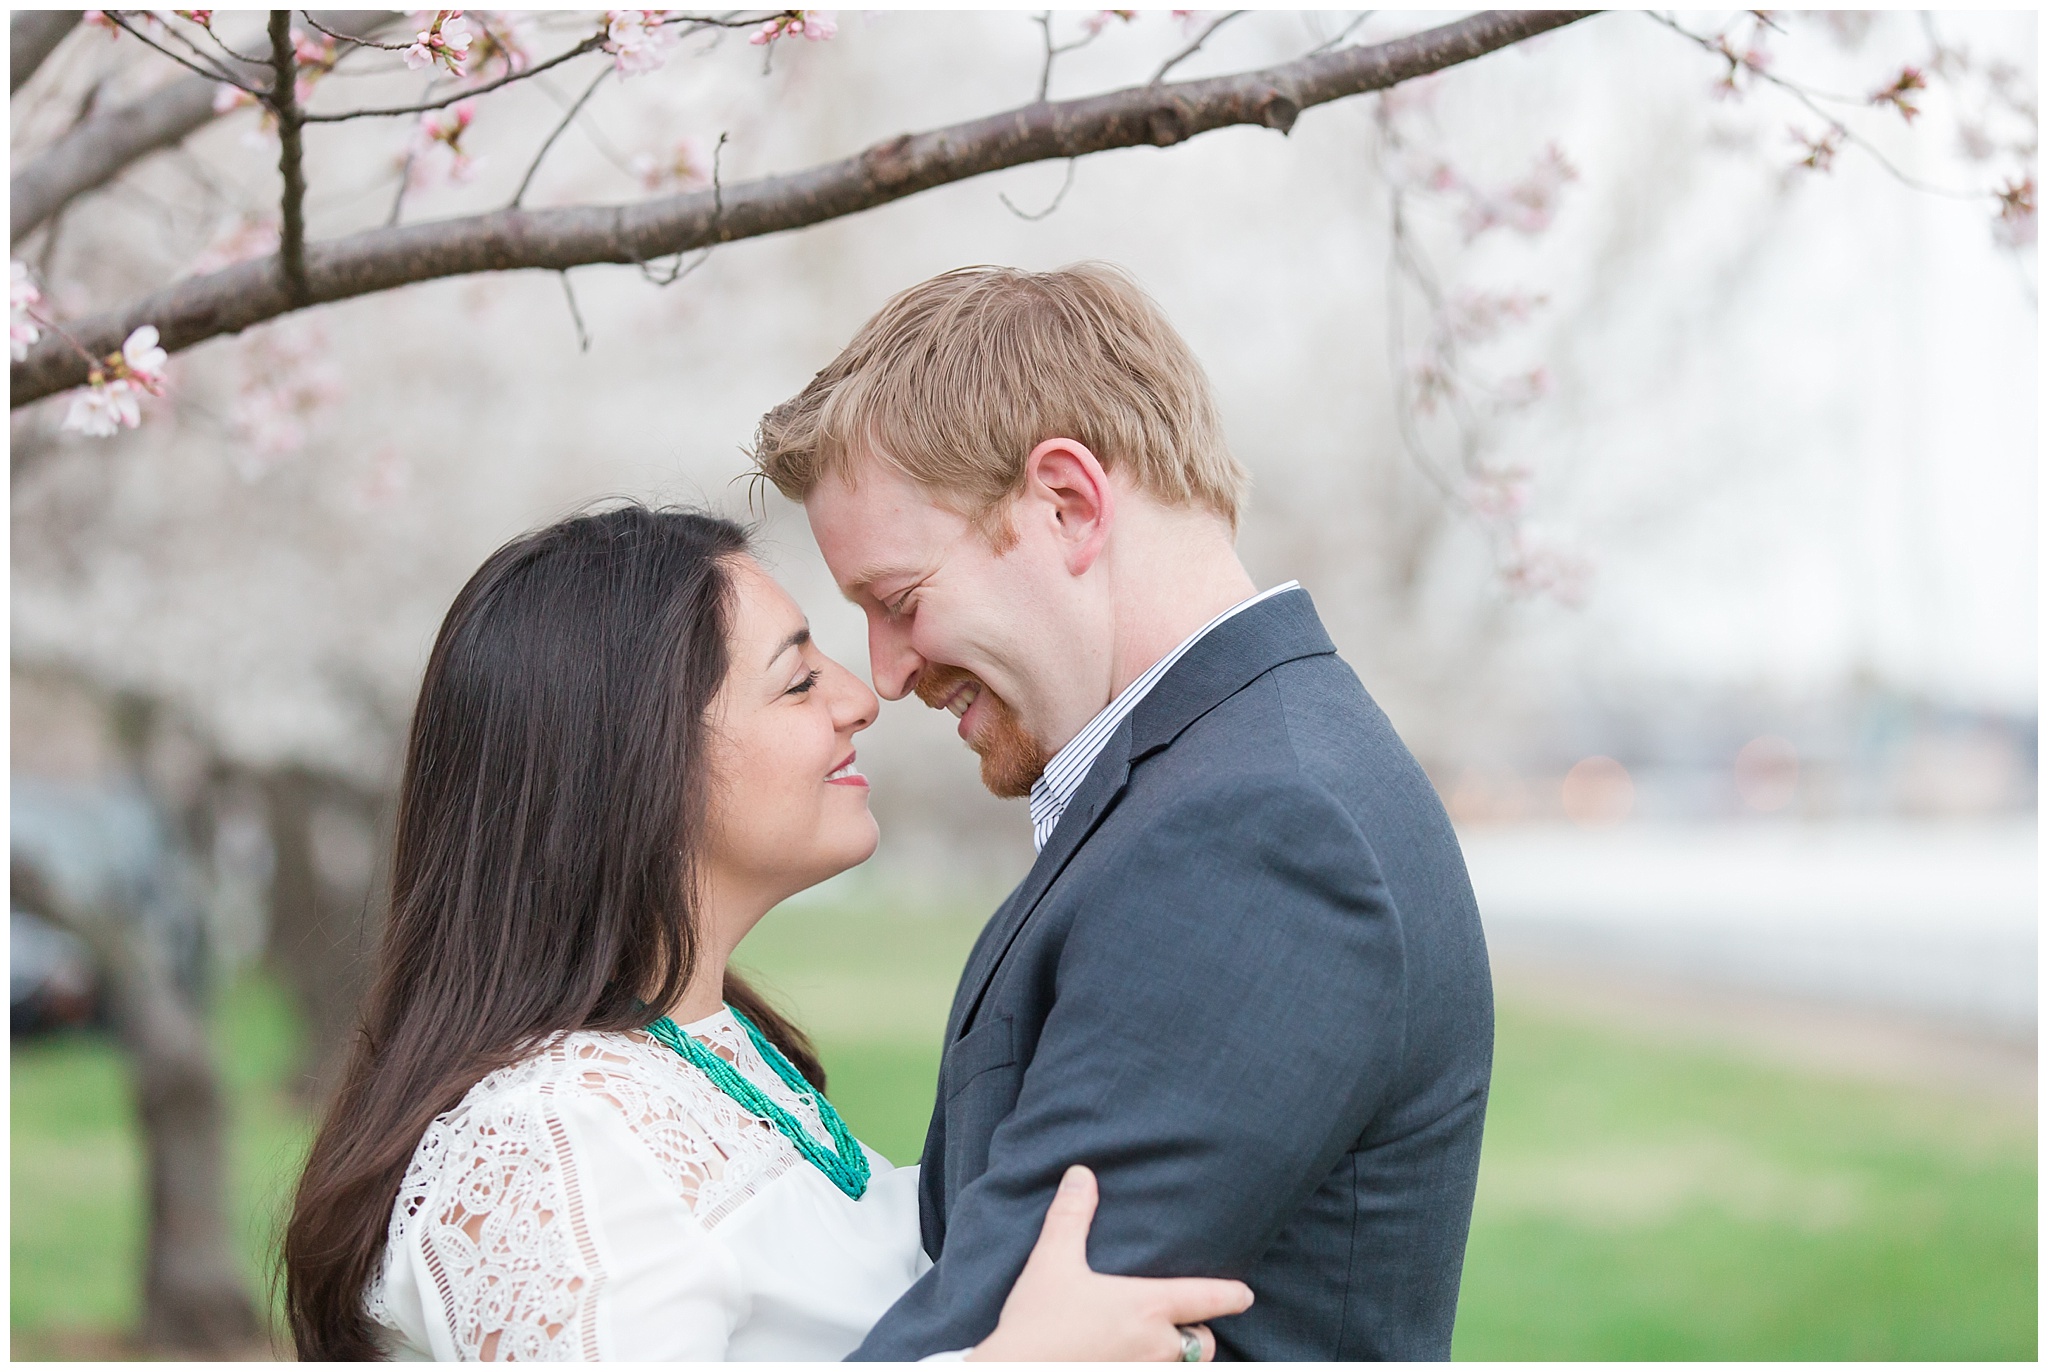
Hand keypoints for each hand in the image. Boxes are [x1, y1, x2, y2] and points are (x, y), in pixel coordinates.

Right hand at [966, 1165, 1254, 1361]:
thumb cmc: (1036, 1324)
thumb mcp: (1052, 1262)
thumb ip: (1071, 1216)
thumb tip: (1082, 1175)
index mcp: (1146, 1307)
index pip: (1206, 1299)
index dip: (1231, 1296)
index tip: (1246, 1294)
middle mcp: (1155, 1346)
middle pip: (1202, 1343)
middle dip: (1199, 1334)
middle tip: (1186, 1323)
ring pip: (1182, 1367)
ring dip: (1177, 1357)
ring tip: (1159, 1345)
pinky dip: (1154, 1368)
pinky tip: (1132, 1359)